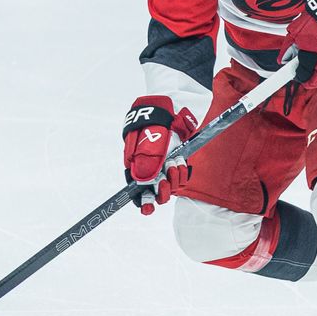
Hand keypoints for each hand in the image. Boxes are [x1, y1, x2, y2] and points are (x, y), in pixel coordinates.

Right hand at [122, 96, 197, 214]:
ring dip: (173, 178)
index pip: (136, 192)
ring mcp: (163, 167)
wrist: (167, 107)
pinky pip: (180, 176)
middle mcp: (149, 171)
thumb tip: (142, 181)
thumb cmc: (151, 122)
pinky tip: (179, 161)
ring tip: (173, 163)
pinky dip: (181, 171)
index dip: (142, 202)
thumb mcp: (146, 139)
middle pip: (155, 194)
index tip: (148, 208)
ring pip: (170, 186)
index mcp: (135, 168)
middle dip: (161, 191)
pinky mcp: (176, 163)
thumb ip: (145, 159)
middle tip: (164, 182)